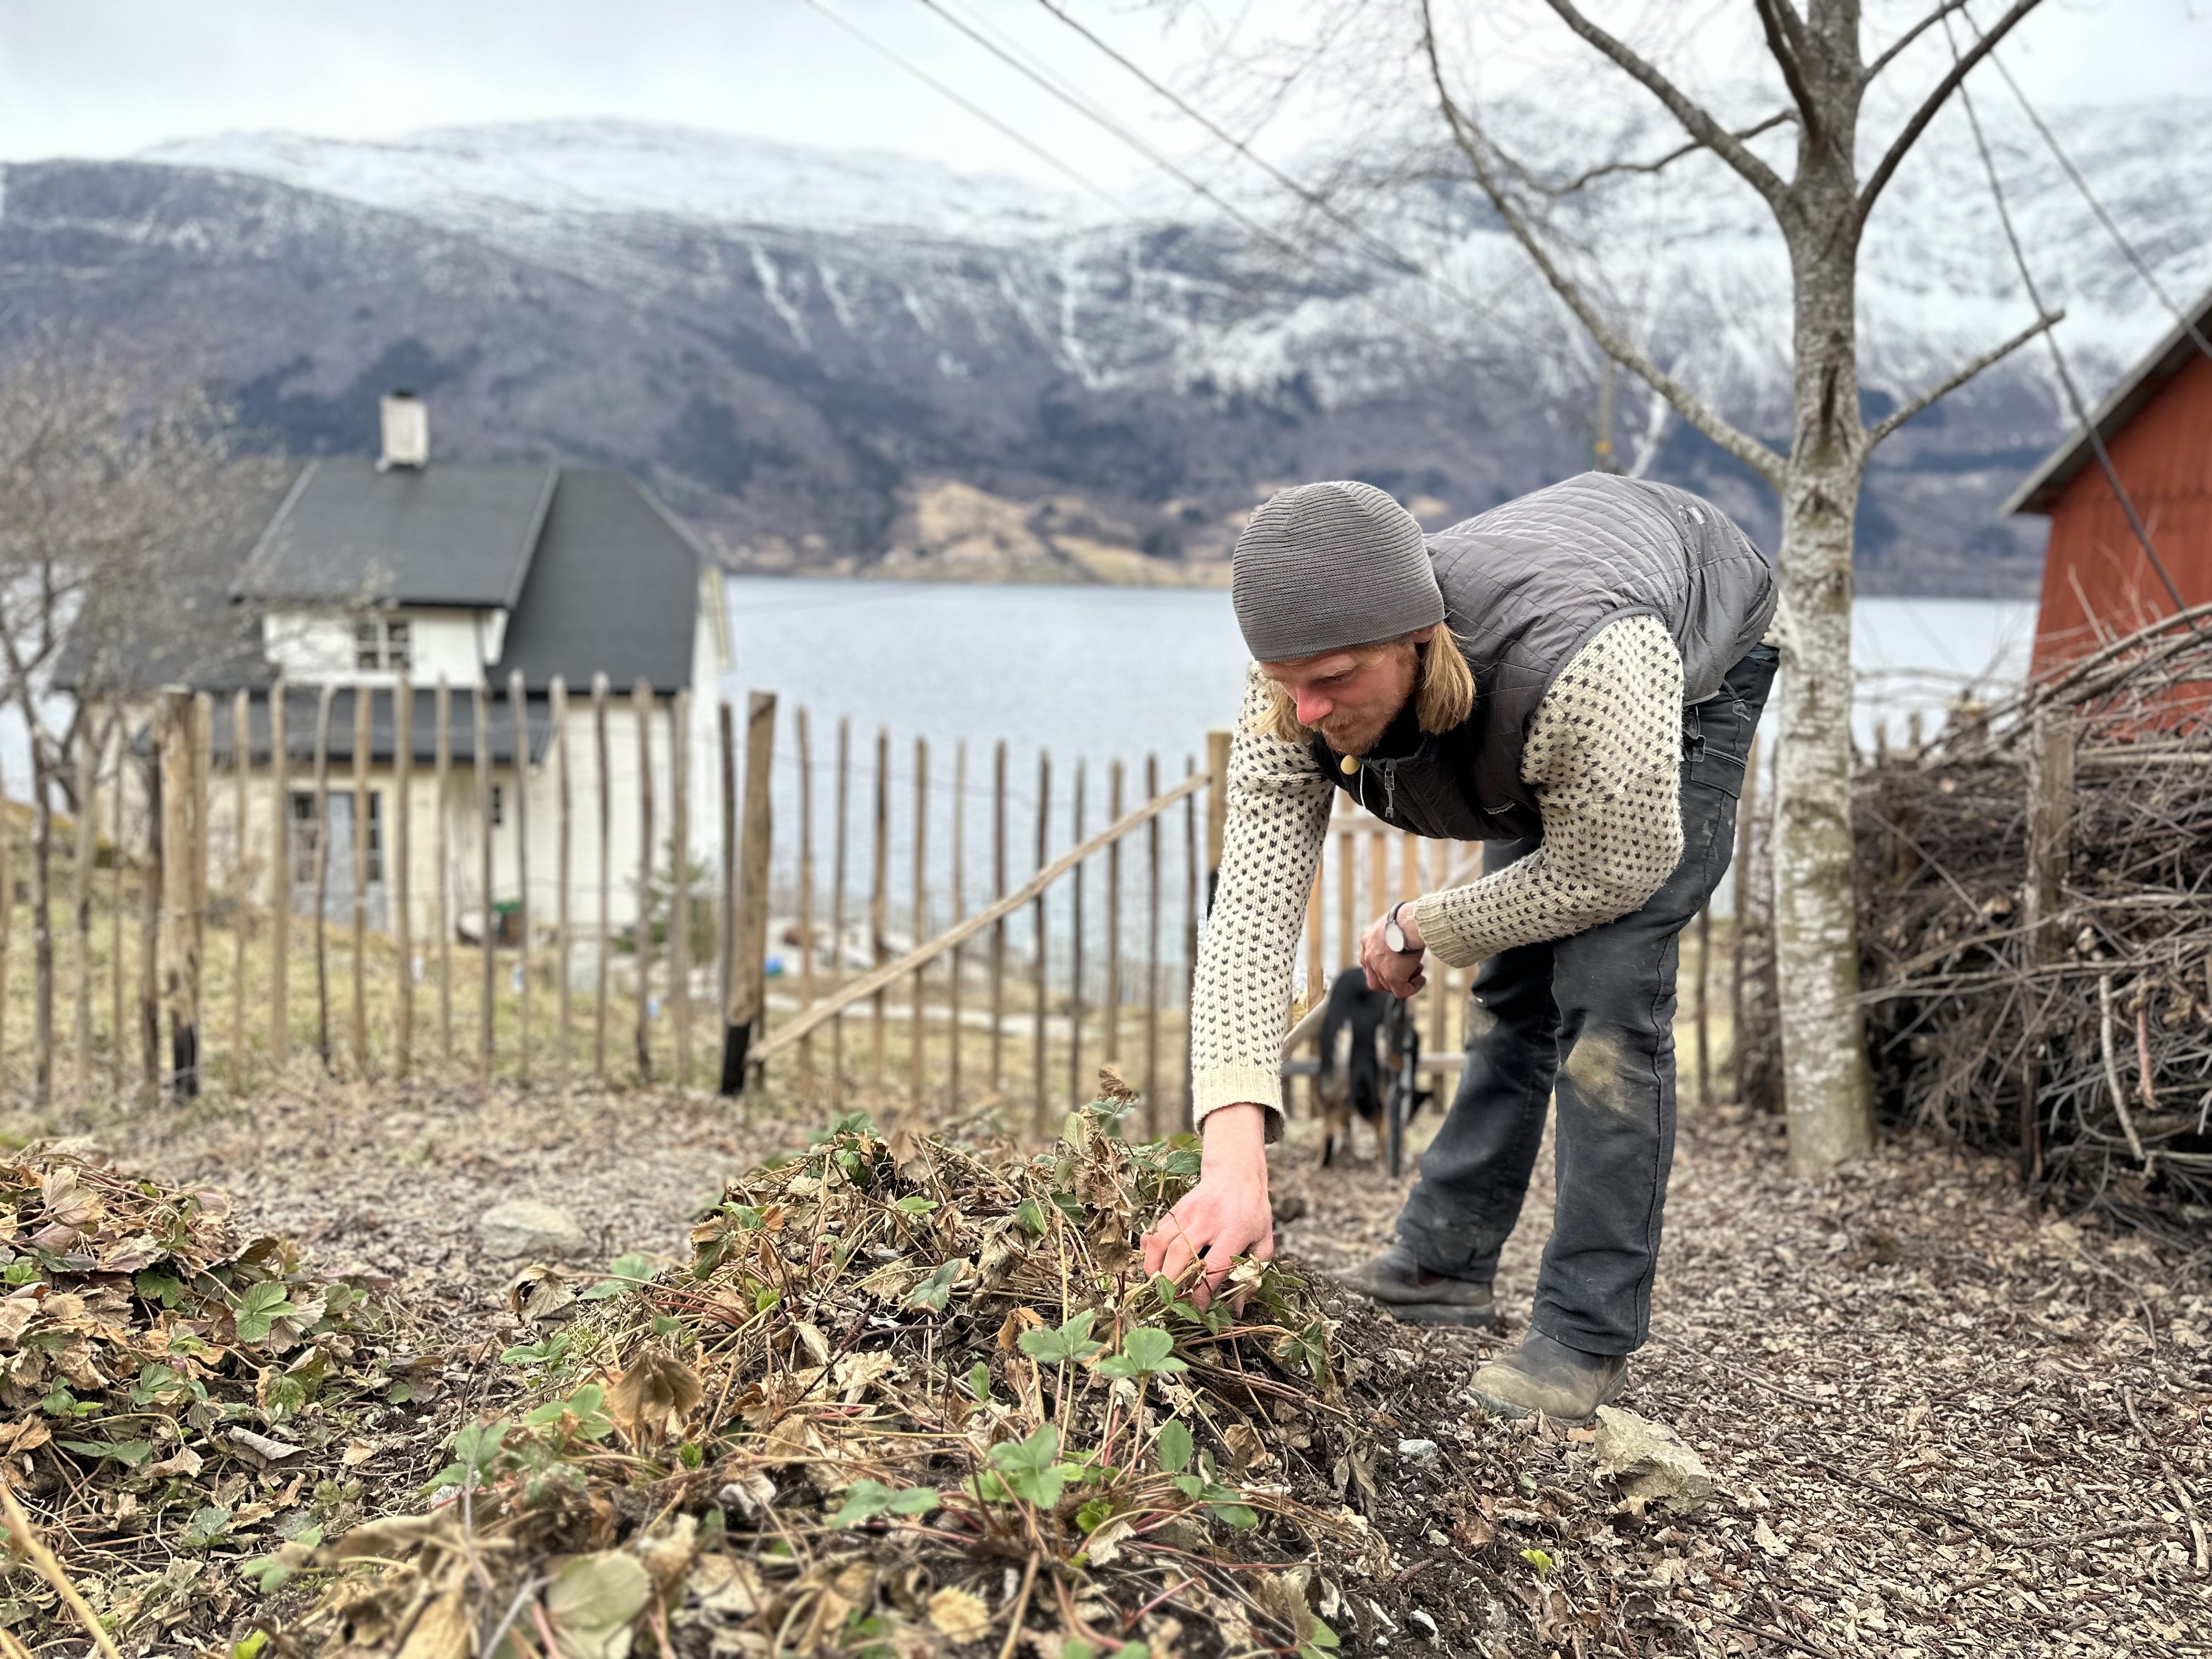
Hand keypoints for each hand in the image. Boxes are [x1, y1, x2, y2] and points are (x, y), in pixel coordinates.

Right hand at [1140, 1103, 1273, 1309]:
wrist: (1237, 1173)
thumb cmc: (1253, 1212)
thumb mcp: (1263, 1241)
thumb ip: (1252, 1273)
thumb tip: (1237, 1308)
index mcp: (1233, 1232)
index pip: (1213, 1266)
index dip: (1202, 1291)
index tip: (1198, 1307)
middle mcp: (1209, 1221)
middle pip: (1181, 1253)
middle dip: (1171, 1281)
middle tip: (1169, 1299)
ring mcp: (1189, 1212)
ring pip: (1163, 1240)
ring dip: (1155, 1265)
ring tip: (1156, 1284)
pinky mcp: (1177, 1207)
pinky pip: (1157, 1229)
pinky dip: (1149, 1247)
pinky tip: (1151, 1261)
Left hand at [1359, 903, 1426, 998]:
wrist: (1409, 921)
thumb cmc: (1406, 918)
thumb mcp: (1394, 924)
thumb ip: (1392, 934)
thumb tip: (1404, 934)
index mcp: (1367, 942)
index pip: (1368, 962)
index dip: (1382, 968)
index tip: (1397, 964)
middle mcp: (1368, 957)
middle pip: (1375, 978)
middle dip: (1390, 979)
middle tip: (1407, 971)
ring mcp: (1378, 968)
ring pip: (1388, 986)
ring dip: (1404, 981)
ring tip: (1418, 971)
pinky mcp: (1391, 977)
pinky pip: (1401, 992)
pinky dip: (1412, 988)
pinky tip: (1421, 979)